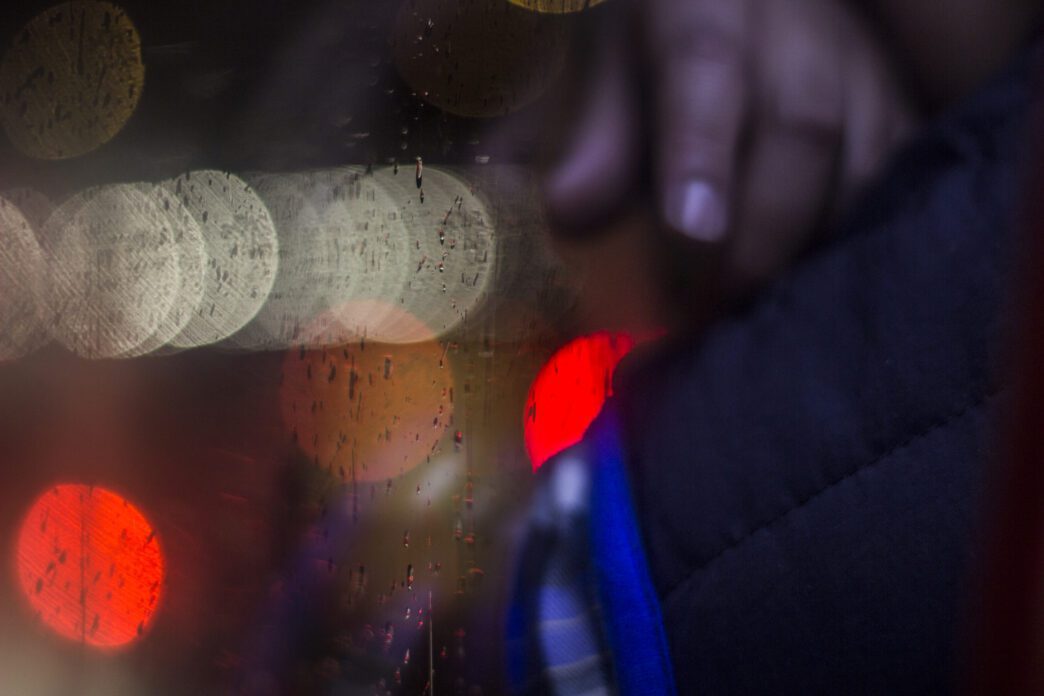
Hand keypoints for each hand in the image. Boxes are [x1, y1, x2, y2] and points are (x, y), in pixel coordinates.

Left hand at [545, 0, 913, 290]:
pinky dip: (859, 238)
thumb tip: (571, 212)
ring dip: (810, 247)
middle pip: (799, 122)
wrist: (740, 6)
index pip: (703, 64)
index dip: (700, 152)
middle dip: (756, 232)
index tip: (691, 233)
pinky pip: (900, 175)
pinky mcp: (899, 98)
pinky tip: (814, 284)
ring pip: (865, 157)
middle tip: (705, 309)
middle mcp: (794, 18)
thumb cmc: (659, 43)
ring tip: (755, 311)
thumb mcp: (607, 69)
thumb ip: (596, 136)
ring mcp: (860, 56)